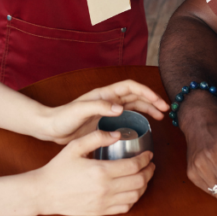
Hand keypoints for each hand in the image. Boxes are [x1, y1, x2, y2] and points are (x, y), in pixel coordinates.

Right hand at [31, 130, 155, 215]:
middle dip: (149, 172)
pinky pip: (125, 208)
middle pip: (139, 181)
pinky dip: (134, 199)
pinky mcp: (101, 212)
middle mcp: (106, 189)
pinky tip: (132, 190)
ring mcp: (104, 202)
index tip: (148, 154)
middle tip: (150, 164)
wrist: (45, 192)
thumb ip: (97, 137)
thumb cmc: (58, 168)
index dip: (145, 159)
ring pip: (135, 196)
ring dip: (144, 185)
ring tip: (144, 176)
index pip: (134, 166)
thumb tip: (117, 135)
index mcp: (101, 171)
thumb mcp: (75, 146)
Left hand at [41, 80, 169, 143]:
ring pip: (133, 105)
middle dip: (152, 100)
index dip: (146, 92)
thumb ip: (99, 107)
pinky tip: (143, 127)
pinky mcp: (105, 121)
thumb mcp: (80, 111)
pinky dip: (138, 118)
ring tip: (160, 117)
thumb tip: (121, 108)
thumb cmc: (63, 118)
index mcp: (104, 94)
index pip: (130, 87)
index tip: (158, 101)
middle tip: (166, 110)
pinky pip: (126, 117)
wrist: (51, 128)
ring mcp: (107, 110)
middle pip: (135, 95)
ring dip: (147, 108)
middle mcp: (108, 100)